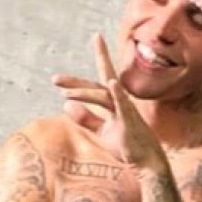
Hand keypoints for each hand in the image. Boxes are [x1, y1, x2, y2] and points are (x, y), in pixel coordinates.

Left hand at [54, 34, 165, 171]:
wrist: (146, 163)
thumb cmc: (128, 147)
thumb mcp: (102, 132)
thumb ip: (86, 118)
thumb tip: (66, 104)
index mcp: (115, 102)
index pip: (102, 79)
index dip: (100, 57)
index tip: (96, 37)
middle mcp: (120, 102)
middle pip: (97, 85)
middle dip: (76, 81)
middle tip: (55, 79)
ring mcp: (126, 110)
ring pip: (102, 95)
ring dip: (84, 91)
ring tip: (64, 91)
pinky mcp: (131, 120)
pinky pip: (122, 104)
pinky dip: (117, 93)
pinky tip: (111, 83)